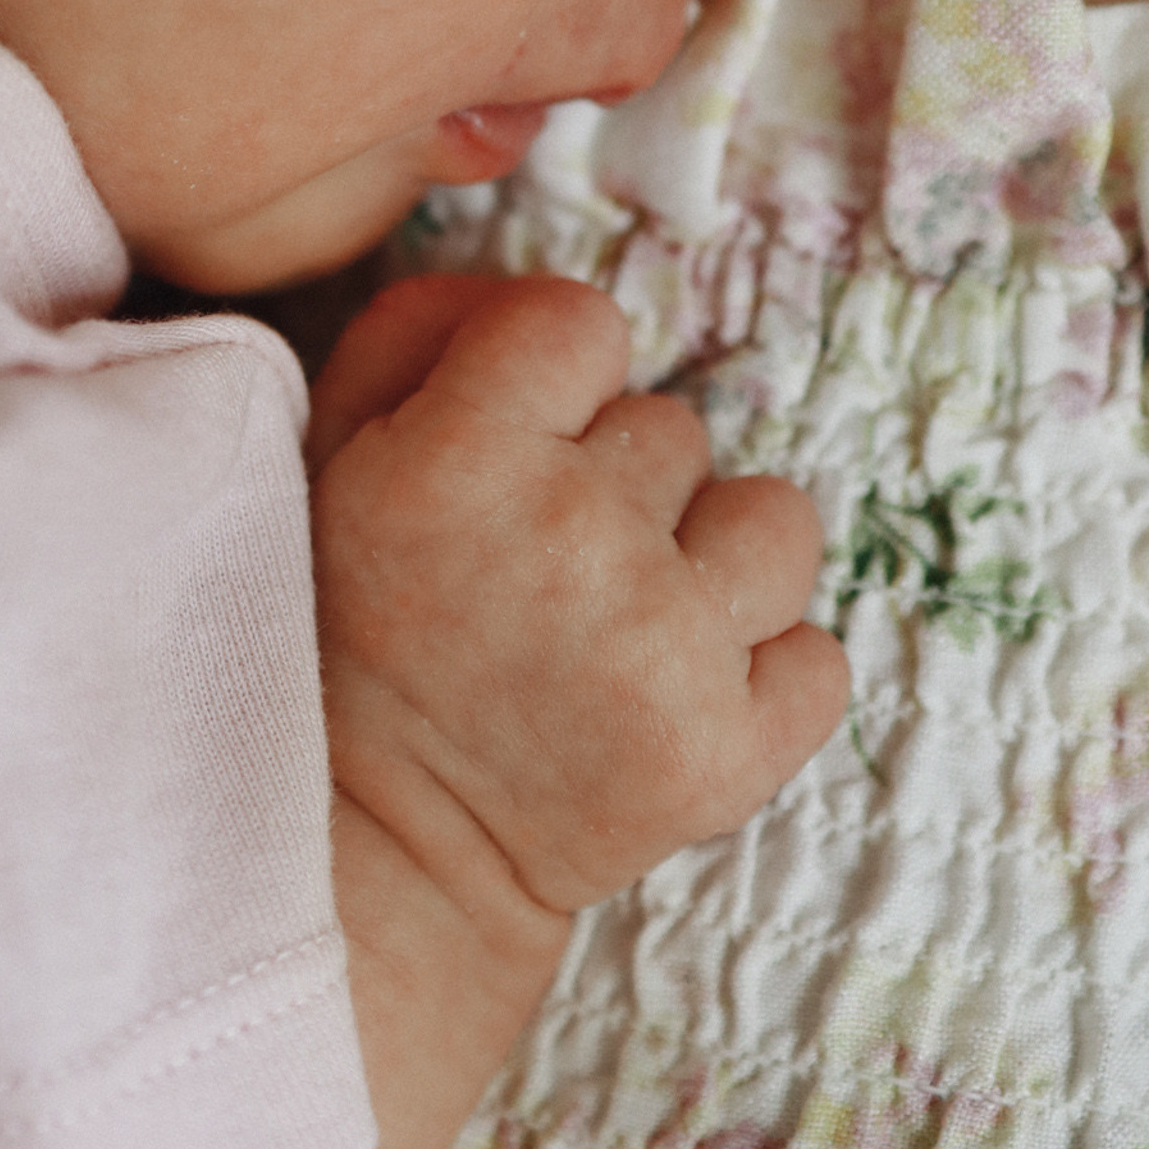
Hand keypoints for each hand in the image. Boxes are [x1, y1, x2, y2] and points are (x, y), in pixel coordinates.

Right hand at [310, 272, 845, 935]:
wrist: (379, 853)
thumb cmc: (351, 637)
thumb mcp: (329, 458)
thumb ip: (415, 336)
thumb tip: (520, 295)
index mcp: (462, 456)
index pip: (581, 322)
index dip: (555, 376)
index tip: (520, 443)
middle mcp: (574, 541)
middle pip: (674, 428)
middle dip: (619, 484)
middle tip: (540, 570)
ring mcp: (663, 654)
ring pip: (775, 525)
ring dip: (715, 566)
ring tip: (630, 625)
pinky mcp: (727, 758)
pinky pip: (820, 657)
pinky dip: (766, 676)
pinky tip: (678, 694)